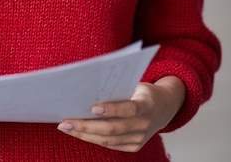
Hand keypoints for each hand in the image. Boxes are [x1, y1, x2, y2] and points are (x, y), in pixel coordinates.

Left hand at [57, 76, 185, 152]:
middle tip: (66, 121)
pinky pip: (110, 144)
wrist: (164, 107)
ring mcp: (140, 139)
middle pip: (113, 129)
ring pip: (108, 140)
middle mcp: (145, 125)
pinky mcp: (134, 146)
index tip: (93, 107)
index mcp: (147, 105)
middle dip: (86, 126)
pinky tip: (79, 132)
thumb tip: (87, 91)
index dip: (112, 109)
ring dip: (85, 134)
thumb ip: (117, 89)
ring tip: (66, 127)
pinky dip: (93, 138)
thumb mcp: (135, 84)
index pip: (129, 109)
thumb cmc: (142, 91)